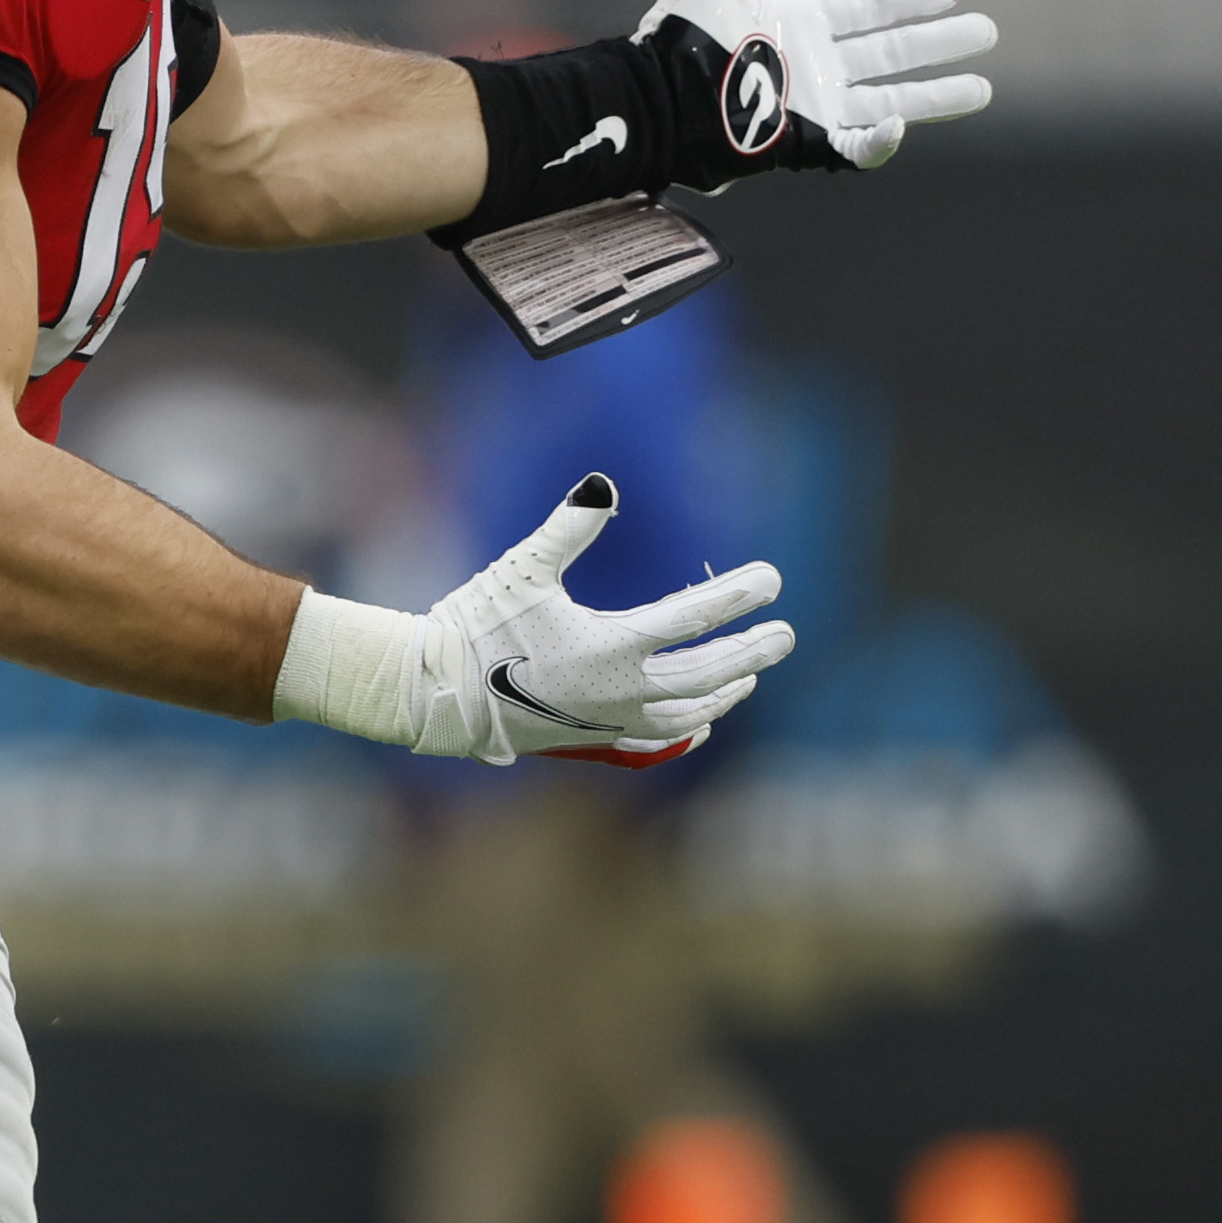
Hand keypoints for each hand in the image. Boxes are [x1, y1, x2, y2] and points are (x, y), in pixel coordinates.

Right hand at [285, 479, 793, 763]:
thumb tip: (603, 485)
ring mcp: (608, 719)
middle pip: (707, 672)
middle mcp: (619, 690)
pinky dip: (688, 728)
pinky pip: (657, 736)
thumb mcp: (522, 569)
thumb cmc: (476, 625)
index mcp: (609, 647)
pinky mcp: (593, 737)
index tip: (773, 580)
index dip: (737, 596)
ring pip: (688, 712)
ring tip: (750, 675)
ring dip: (725, 691)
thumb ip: (569, 528)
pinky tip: (701, 723)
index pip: (693, 618)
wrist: (437, 694)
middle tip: (785, 633)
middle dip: (752, 650)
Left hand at [633, 0, 999, 171]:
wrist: (653, 101)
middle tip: (987, 31)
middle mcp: (815, 65)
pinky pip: (853, 146)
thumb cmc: (673, 41)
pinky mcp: (803, 144)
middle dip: (940, 42)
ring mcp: (814, 107)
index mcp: (799, 23)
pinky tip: (906, 125)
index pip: (869, 6)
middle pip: (894, 51)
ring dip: (936, 95)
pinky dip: (880, 141)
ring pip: (891, 100)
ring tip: (981, 89)